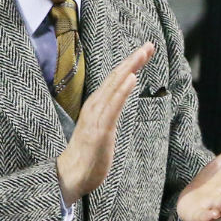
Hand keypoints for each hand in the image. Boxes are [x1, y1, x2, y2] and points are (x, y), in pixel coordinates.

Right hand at [57, 42, 154, 204]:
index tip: (145, 51)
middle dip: (133, 60)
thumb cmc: (87, 154)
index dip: (130, 64)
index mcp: (97, 105)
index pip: (115, 80)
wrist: (71, 176)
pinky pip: (113, 107)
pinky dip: (122, 91)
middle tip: (149, 45)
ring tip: (143, 53)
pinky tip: (132, 78)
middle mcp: (95, 106)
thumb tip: (118, 100)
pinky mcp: (100, 130)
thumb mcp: (101, 128)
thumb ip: (109, 113)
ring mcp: (97, 117)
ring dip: (130, 68)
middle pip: (116, 77)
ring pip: (115, 87)